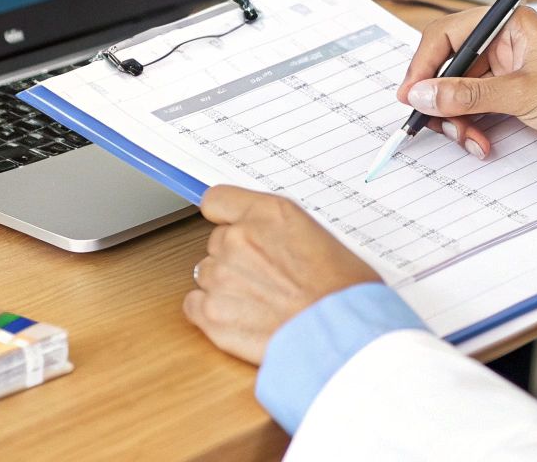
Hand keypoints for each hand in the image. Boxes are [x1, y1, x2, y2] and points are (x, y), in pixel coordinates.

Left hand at [184, 186, 379, 363]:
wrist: (342, 337)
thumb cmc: (343, 294)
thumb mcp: (319, 238)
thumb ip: (280, 231)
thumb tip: (267, 240)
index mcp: (269, 213)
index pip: (217, 200)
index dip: (225, 217)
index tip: (229, 227)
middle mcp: (239, 238)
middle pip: (216, 242)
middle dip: (235, 260)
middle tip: (265, 281)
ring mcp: (221, 275)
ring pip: (206, 274)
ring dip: (225, 287)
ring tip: (259, 306)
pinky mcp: (211, 312)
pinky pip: (193, 305)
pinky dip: (211, 314)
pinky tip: (240, 321)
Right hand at [398, 6, 536, 181]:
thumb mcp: (524, 94)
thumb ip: (469, 94)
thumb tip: (424, 93)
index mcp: (510, 26)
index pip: (449, 34)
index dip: (425, 63)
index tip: (411, 93)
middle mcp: (505, 46)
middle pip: (449, 66)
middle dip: (439, 97)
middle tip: (430, 122)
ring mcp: (507, 76)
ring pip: (457, 94)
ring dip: (455, 120)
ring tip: (467, 139)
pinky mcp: (512, 103)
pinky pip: (474, 113)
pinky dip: (470, 130)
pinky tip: (481, 145)